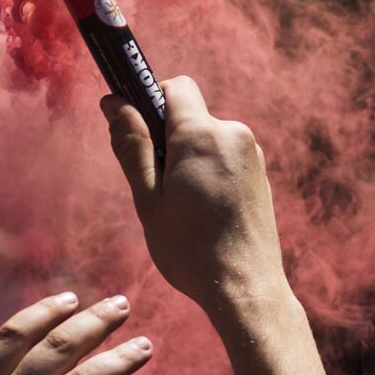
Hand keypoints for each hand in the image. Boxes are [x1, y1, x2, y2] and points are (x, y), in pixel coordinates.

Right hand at [102, 77, 286, 314]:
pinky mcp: (259, 174)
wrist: (245, 288)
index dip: (149, 100)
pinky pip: (223, 157)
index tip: (135, 132)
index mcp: (202, 135)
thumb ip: (131, 146)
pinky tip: (203, 213)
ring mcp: (252, 154)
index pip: (174, 87)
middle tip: (157, 187)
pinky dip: (207, 173)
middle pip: (188, 116)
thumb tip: (115, 103)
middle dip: (166, 139)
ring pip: (205, 139)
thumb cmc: (190, 249)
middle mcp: (233, 135)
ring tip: (182, 208)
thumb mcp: (148, 199)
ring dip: (186, 160)